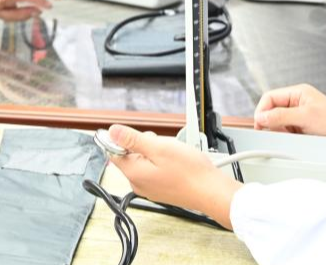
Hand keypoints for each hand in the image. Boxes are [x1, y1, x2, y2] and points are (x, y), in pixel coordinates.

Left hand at [106, 124, 240, 229]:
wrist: (213, 192)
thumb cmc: (190, 172)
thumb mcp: (158, 148)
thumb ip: (132, 140)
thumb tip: (112, 132)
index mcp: (134, 173)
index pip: (114, 152)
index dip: (123, 139)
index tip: (137, 135)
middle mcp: (139, 184)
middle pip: (130, 155)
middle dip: (144, 145)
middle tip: (162, 145)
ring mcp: (151, 189)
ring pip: (144, 162)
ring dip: (155, 153)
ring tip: (173, 154)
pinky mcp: (162, 190)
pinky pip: (155, 171)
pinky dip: (163, 163)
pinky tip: (177, 163)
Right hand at [254, 84, 325, 139]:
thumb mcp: (305, 117)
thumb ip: (280, 116)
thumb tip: (261, 117)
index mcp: (297, 92)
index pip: (270, 97)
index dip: (262, 110)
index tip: (260, 124)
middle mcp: (297, 101)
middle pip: (272, 110)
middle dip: (272, 122)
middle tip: (274, 132)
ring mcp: (300, 114)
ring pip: (279, 121)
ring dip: (281, 130)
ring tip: (291, 136)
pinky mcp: (303, 126)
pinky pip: (287, 130)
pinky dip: (288, 136)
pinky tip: (296, 139)